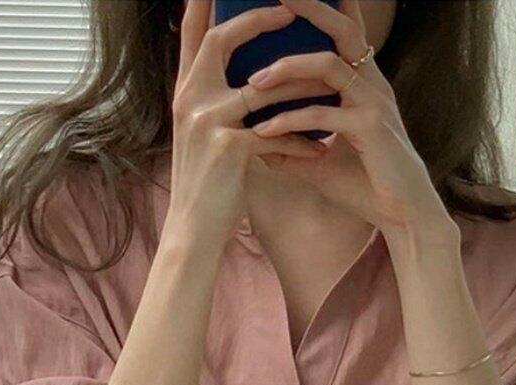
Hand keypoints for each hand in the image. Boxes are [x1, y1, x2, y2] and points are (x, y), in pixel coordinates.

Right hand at [165, 0, 329, 241]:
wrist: (193, 231)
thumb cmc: (206, 186)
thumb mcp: (204, 138)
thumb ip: (218, 105)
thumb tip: (248, 84)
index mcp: (185, 93)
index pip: (193, 35)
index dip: (207, 4)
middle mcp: (191, 100)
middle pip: (221, 41)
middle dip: (256, 21)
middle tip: (290, 10)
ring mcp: (208, 122)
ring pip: (262, 87)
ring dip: (300, 85)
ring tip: (329, 81)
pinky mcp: (230, 148)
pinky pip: (276, 133)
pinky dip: (301, 142)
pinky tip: (321, 150)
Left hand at [246, 0, 458, 241]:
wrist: (403, 217)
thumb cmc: (367, 189)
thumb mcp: (320, 165)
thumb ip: (292, 149)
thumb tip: (256, 143)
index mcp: (364, 86)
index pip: (344, 37)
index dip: (324, 12)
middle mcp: (372, 85)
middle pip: (342, 30)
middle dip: (311, 7)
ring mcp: (374, 102)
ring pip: (327, 64)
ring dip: (286, 68)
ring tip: (253, 81)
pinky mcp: (371, 127)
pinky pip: (324, 112)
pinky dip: (291, 120)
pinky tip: (265, 131)